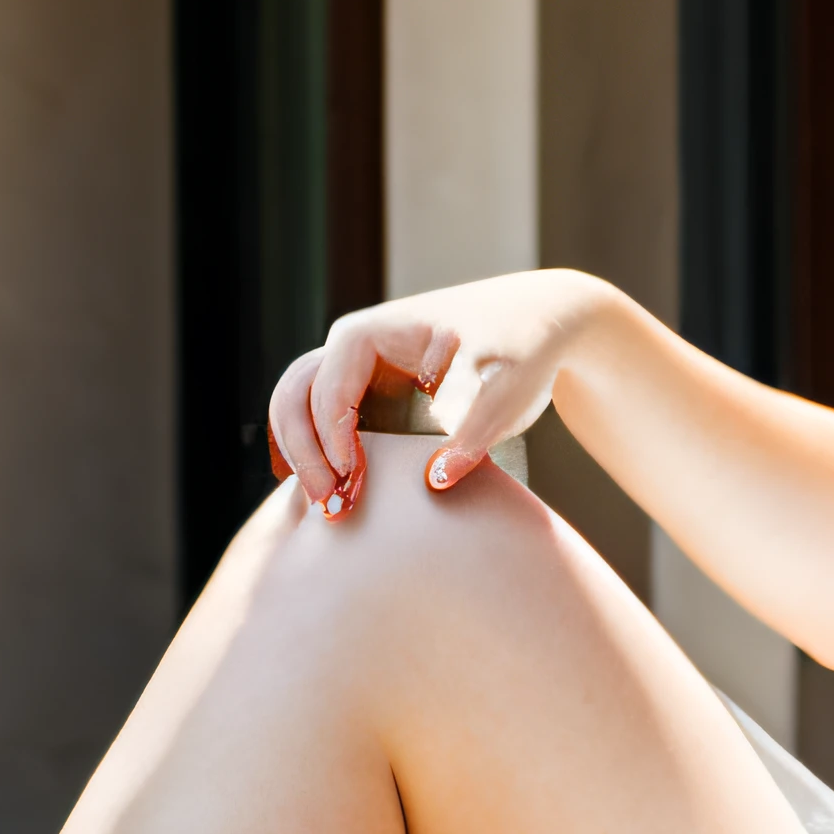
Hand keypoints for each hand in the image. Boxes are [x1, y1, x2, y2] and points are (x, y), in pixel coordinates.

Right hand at [265, 272, 602, 516]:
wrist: (537, 326)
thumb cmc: (519, 349)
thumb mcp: (503, 387)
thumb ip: (470, 430)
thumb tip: (435, 480)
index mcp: (369, 334)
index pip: (329, 389)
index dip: (333, 439)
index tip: (352, 481)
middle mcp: (351, 351)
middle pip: (297, 398)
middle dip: (306, 453)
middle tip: (330, 506)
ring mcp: (357, 373)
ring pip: (301, 412)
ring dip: (306, 458)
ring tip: (330, 507)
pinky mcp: (369, 397)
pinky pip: (323, 425)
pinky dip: (323, 458)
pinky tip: (339, 495)